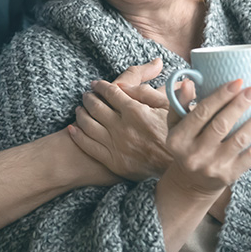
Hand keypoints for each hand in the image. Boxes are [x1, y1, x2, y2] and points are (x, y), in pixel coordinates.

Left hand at [68, 58, 172, 179]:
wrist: (177, 168)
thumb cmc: (174, 133)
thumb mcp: (167, 106)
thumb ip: (145, 91)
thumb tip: (123, 85)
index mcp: (136, 112)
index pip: (111, 93)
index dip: (100, 86)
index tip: (96, 84)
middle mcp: (123, 128)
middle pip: (96, 107)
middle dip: (88, 97)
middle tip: (86, 94)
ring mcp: (116, 146)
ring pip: (88, 125)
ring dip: (81, 114)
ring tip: (80, 108)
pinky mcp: (113, 162)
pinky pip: (89, 146)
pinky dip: (78, 135)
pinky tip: (74, 128)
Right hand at [163, 79, 250, 197]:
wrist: (191, 182)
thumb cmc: (185, 145)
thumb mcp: (176, 125)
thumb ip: (180, 103)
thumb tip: (188, 82)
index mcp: (179, 139)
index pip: (202, 112)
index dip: (220, 96)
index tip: (237, 82)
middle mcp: (195, 154)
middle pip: (222, 125)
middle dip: (240, 104)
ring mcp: (213, 166)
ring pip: (240, 140)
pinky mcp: (229, 175)